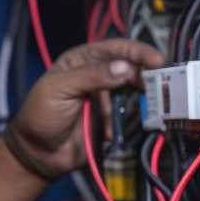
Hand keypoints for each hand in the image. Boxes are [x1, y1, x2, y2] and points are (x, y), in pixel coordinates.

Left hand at [8, 38, 164, 177]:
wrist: (37, 153)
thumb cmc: (41, 114)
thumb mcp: (61, 88)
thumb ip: (92, 76)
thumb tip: (125, 67)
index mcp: (83, 59)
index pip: (117, 48)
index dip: (138, 52)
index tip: (157, 60)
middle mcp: (97, 74)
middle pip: (130, 67)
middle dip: (145, 74)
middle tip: (162, 83)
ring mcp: (105, 97)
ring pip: (132, 90)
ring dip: (140, 97)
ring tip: (148, 104)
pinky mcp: (110, 118)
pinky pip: (127, 115)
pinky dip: (124, 121)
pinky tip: (111, 132)